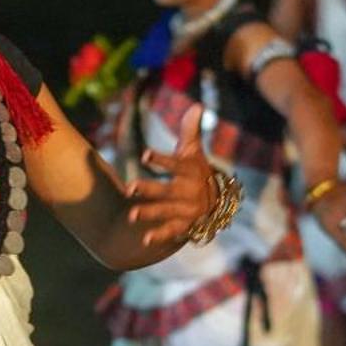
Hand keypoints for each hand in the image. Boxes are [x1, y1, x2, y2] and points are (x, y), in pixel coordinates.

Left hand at [127, 105, 216, 245]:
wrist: (216, 203)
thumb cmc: (197, 172)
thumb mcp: (194, 151)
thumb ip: (190, 131)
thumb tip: (197, 105)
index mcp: (190, 171)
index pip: (175, 164)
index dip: (161, 159)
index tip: (145, 154)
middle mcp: (190, 192)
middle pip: (167, 191)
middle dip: (149, 189)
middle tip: (129, 187)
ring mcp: (187, 210)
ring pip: (166, 212)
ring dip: (150, 213)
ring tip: (131, 215)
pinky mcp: (185, 226)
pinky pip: (172, 232)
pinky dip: (159, 236)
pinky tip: (144, 240)